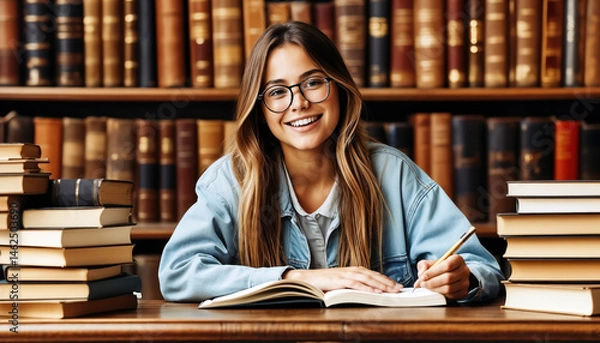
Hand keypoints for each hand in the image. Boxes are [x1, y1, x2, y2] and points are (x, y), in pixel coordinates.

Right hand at [283, 266, 402, 293]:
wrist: (307, 279)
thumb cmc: (325, 282)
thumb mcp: (343, 283)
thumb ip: (355, 286)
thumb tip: (369, 292)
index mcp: (353, 270)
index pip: (373, 274)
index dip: (386, 280)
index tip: (397, 285)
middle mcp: (351, 270)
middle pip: (373, 275)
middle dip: (387, 282)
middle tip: (399, 289)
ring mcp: (345, 274)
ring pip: (367, 279)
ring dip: (381, 284)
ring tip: (391, 290)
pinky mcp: (339, 280)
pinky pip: (356, 284)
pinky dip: (366, 287)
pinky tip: (375, 292)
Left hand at [413, 255, 470, 299]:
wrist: (452, 274)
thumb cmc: (440, 268)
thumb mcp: (431, 262)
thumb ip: (424, 266)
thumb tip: (421, 275)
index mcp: (457, 259)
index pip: (447, 265)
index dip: (433, 272)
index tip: (423, 276)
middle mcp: (464, 270)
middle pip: (448, 278)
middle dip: (432, 282)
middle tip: (423, 284)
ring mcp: (465, 282)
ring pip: (449, 288)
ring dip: (435, 289)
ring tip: (427, 287)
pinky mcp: (464, 292)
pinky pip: (451, 295)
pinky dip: (440, 294)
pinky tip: (434, 291)